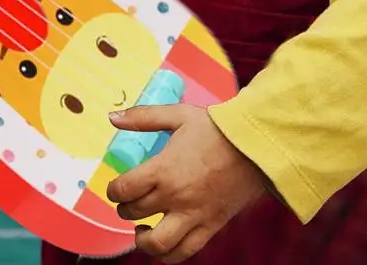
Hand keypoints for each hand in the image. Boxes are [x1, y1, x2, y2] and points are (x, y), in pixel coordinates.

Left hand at [106, 104, 268, 262]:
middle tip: (126, 202)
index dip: (113, 190)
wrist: (254, 146)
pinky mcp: (211, 227)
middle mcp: (176, 197)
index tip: (114, 188)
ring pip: (158, 245)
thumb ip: (143, 117)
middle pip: (135, 213)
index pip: (124, 189)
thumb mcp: (177, 115)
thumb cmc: (215, 129)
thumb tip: (113, 117)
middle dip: (124, 209)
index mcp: (164, 169)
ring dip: (142, 241)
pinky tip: (164, 242)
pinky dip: (169, 254)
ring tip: (141, 231)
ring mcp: (194, 216)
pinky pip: (185, 251)